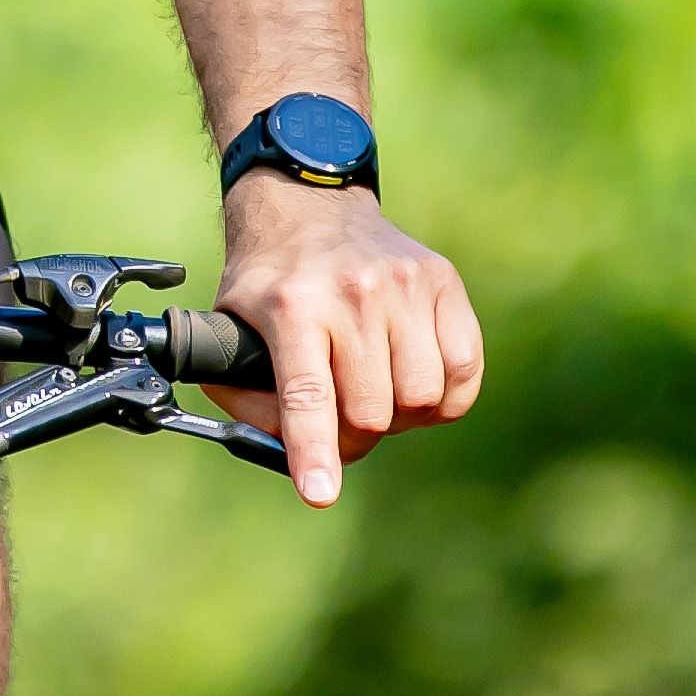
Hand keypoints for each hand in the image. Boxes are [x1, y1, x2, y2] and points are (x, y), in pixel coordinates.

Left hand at [204, 174, 483, 505]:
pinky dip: (444, 395)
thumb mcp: (230, 326)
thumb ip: (247, 397)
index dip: (315, 451)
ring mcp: (404, 284)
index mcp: (291, 306)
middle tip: (340, 424)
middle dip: (354, 438)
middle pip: (371, 412)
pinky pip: (465, 370)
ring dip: (400, 416)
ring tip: (374, 392)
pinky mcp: (442, 281)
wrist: (310, 202)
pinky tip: (412, 378)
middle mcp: (352, 292)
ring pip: (422, 398)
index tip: (319, 493)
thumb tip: (287, 454)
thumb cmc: (270, 279)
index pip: (308, 395)